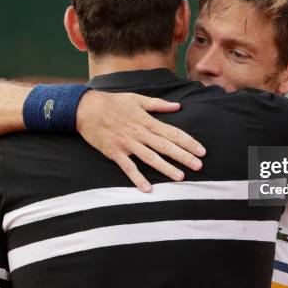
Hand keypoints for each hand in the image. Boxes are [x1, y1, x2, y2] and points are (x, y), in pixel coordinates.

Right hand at [76, 90, 205, 191]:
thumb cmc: (112, 102)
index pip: (172, 132)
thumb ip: (158, 104)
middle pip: (165, 146)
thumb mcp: (137, 99)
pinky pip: (128, 167)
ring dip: (166, 168)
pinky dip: (137, 178)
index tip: (201, 150)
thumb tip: (177, 106)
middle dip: (183, 156)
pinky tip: (148, 188)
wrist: (85, 108)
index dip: (188, 142)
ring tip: (180, 177)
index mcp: (147, 120)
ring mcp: (127, 144)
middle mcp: (139, 133)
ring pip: (150, 158)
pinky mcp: (114, 153)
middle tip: (199, 166)